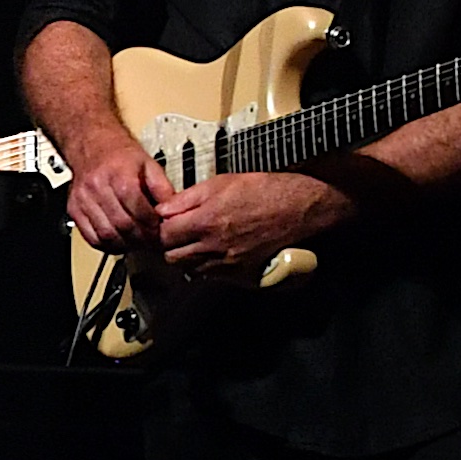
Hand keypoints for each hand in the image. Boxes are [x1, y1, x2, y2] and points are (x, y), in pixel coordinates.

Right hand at [55, 132, 159, 251]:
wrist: (91, 144)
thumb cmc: (119, 154)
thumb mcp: (148, 164)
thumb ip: (163, 187)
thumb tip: (174, 210)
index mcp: (120, 176)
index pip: (140, 212)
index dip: (153, 228)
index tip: (161, 233)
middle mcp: (98, 188)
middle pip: (123, 226)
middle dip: (141, 239)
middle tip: (151, 243)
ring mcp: (84, 200)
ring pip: (106, 235)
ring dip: (125, 244)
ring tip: (136, 243)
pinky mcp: (74, 209)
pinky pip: (90, 237)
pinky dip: (106, 245)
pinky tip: (118, 241)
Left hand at [156, 165, 347, 275]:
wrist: (300, 207)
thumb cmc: (263, 189)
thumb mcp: (220, 182)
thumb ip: (186, 199)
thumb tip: (162, 210)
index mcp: (205, 221)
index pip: (164, 236)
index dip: (160, 229)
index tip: (165, 223)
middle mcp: (214, 246)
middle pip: (171, 257)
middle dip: (169, 246)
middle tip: (177, 234)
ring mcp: (229, 263)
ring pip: (189, 270)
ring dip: (186, 258)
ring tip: (194, 243)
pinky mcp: (242, 273)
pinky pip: (212, 276)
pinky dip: (206, 267)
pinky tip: (212, 252)